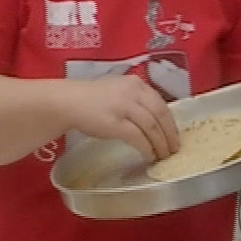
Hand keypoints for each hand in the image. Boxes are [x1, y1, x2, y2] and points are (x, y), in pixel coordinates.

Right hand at [62, 74, 178, 163]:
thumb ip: (134, 99)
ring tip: (163, 156)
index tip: (174, 136)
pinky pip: (139, 138)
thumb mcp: (117, 91)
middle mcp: (134, 92)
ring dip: (161, 145)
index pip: (161, 104)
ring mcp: (125, 107)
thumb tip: (152, 121)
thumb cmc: (89, 98)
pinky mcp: (116, 123)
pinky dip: (147, 149)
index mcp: (136, 83)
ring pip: (152, 128)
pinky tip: (149, 157)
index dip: (171, 122)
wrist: (66, 102)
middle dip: (170, 136)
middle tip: (174, 150)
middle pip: (161, 116)